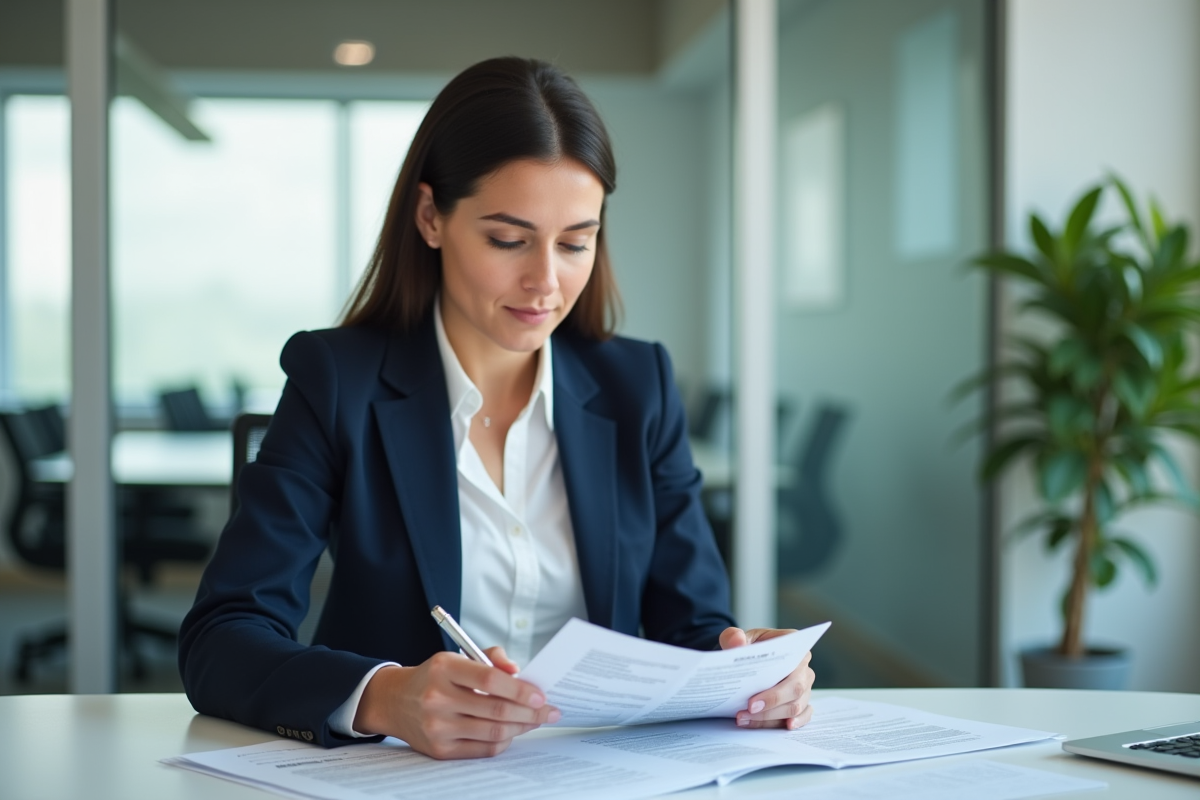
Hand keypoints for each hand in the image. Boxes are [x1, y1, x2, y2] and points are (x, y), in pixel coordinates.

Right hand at [353, 646, 560, 758]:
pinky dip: (503, 740)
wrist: (395, 701)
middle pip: (495, 709)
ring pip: (492, 731)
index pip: (489, 679)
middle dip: (530, 712)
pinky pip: (482, 749)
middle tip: (549, 712)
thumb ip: (491, 657)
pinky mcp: (439, 749)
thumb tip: (518, 672)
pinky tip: (512, 732)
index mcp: (444, 668)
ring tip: (535, 721)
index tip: (540, 695)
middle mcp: (437, 698)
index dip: (520, 689)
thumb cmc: (435, 677)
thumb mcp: (457, 656)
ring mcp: (437, 727)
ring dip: (521, 727)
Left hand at [719, 627, 815, 730]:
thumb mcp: (736, 638)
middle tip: (748, 711)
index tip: (752, 701)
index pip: (792, 665)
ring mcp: (804, 687)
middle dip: (771, 704)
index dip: (775, 687)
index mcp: (794, 646)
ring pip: (795, 707)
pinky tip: (783, 726)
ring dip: (770, 717)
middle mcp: (804, 668)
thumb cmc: (748, 648)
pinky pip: (804, 715)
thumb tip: (737, 641)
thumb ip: (733, 637)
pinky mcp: (802, 702)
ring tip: (744, 719)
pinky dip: (795, 722)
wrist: (747, 661)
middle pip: (795, 690)